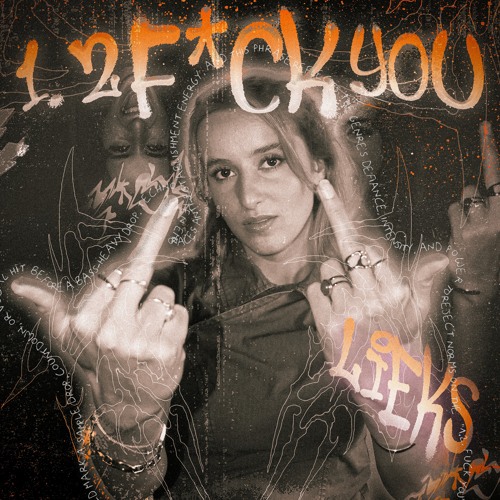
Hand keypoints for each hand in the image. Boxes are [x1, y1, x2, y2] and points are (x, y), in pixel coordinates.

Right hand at [11, 195, 188, 431]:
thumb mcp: (65, 335)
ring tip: (142, 335)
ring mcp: (139, 343)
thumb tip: (16, 284)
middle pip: (143, 277)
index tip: (171, 203)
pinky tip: (158, 344)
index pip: (118, 267)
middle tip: (130, 316)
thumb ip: (46, 304)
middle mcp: (109, 331)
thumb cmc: (95, 360)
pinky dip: (174, 324)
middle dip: (139, 291)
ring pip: (165, 295)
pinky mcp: (166, 352)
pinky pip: (180, 314)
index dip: (150, 232)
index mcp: (82, 320)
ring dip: (157, 311)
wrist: (122, 405)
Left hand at [306, 179, 447, 443]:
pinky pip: (312, 291)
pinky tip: (335, 311)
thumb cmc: (406, 349)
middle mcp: (372, 297)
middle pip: (346, 249)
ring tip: (350, 299)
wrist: (390, 394)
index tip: (323, 184)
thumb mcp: (423, 314)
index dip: (341, 211)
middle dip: (342, 240)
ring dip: (335, 277)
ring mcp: (347, 312)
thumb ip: (428, 281)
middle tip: (337, 226)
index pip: (367, 242)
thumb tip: (441, 258)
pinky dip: (319, 295)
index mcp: (398, 289)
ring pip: (328, 269)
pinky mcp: (326, 327)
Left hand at [448, 121, 499, 297]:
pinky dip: (455, 216)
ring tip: (471, 227)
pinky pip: (454, 209)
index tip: (485, 129)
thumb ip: (495, 206)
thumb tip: (488, 188)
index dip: (491, 151)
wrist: (482, 286)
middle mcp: (499, 218)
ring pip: (466, 196)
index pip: (499, 178)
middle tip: (479, 176)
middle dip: (477, 189)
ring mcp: (480, 225)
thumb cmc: (495, 255)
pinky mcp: (462, 232)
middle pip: (480, 185)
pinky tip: (461, 232)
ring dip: (466, 206)